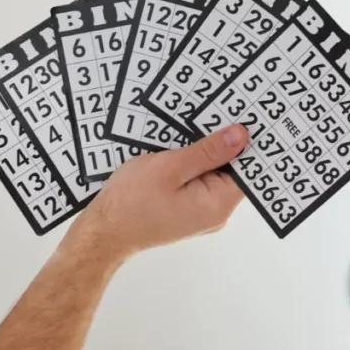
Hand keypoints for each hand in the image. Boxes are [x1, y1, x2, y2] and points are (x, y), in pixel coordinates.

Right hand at [73, 123, 249, 260]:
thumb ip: (207, 151)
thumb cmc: (131, 200)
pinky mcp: (183, 213)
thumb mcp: (169, 167)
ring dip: (198, 157)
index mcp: (218, 204)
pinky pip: (193, 186)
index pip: (247, 169)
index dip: (244, 143)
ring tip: (182, 135)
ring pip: (208, 177)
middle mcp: (215, 213)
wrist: (102, 232)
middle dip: (218, 146)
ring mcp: (198, 215)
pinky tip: (171, 154)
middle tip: (206, 118)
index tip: (239, 117)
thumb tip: (242, 135)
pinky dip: (186, 169)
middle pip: (228, 172)